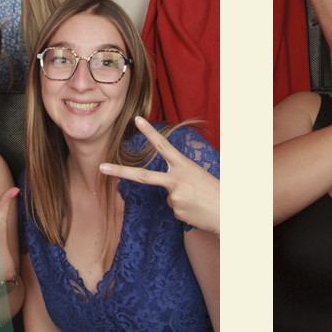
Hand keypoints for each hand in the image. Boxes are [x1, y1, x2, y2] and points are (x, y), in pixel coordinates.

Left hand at [99, 117, 219, 231]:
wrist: (231, 212)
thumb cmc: (216, 192)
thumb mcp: (198, 176)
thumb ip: (180, 178)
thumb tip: (168, 192)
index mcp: (184, 165)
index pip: (163, 146)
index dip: (150, 132)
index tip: (136, 119)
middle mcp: (177, 179)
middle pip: (142, 175)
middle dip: (120, 171)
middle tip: (101, 166)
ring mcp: (175, 196)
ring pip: (168, 198)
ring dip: (181, 200)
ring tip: (198, 201)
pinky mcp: (177, 211)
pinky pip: (175, 209)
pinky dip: (185, 211)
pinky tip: (197, 210)